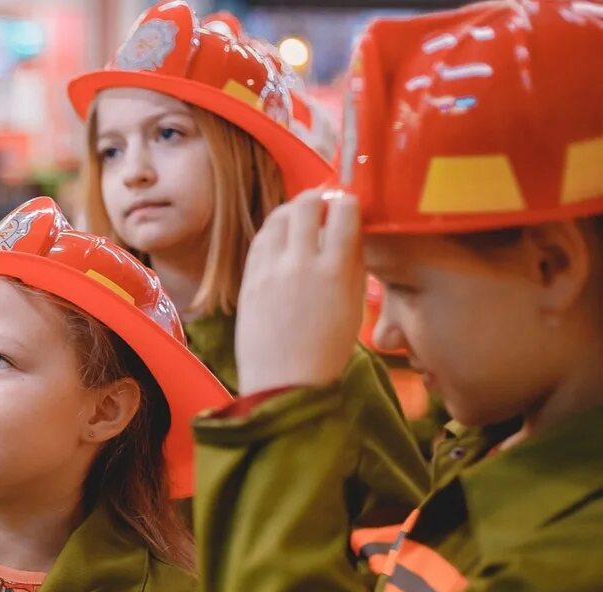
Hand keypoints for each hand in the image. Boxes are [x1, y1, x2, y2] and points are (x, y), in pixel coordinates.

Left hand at [235, 189, 365, 393]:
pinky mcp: (248, 279)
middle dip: (318, 197)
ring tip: (301, 219)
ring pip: (278, 217)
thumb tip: (350, 231)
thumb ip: (352, 263)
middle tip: (324, 204)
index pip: (344, 210)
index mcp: (335, 270)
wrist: (285, 383)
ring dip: (292, 210)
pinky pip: (260, 240)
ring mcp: (269, 270)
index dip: (348, 201)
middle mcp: (300, 263)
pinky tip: (281, 238)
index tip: (349, 204)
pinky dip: (273, 231)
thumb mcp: (354, 305)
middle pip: (306, 204)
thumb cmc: (326, 350)